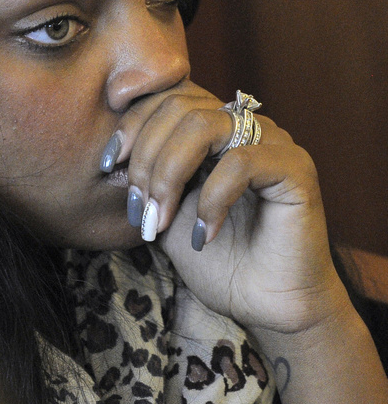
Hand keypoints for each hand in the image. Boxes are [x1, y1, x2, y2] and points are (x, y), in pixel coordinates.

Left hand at [104, 80, 346, 334]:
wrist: (264, 306)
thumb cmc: (215, 260)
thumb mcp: (164, 212)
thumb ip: (145, 178)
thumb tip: (112, 156)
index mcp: (211, 128)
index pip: (165, 96)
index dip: (131, 125)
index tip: (108, 166)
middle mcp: (242, 124)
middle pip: (178, 107)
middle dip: (146, 157)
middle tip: (139, 209)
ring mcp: (271, 141)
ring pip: (203, 125)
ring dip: (169, 173)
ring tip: (162, 219)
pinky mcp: (295, 167)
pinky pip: (241, 162)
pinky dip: (211, 198)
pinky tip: (202, 235)